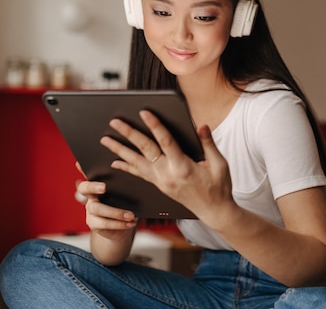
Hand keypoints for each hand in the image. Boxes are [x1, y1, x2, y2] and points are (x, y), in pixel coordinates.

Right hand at [74, 162, 136, 240]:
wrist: (122, 226)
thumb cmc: (126, 203)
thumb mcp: (127, 191)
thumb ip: (126, 182)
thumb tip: (135, 171)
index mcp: (98, 184)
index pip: (88, 172)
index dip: (83, 169)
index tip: (81, 164)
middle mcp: (90, 195)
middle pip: (85, 189)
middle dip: (93, 186)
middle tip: (104, 187)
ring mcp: (90, 210)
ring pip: (97, 208)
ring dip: (116, 212)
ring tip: (131, 215)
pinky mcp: (93, 223)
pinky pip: (104, 223)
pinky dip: (119, 223)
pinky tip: (131, 222)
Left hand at [99, 110, 236, 226]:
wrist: (214, 211)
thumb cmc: (219, 187)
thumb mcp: (219, 164)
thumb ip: (208, 144)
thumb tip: (201, 126)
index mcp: (183, 167)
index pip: (165, 142)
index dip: (155, 126)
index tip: (144, 112)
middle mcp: (168, 175)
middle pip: (145, 150)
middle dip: (129, 134)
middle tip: (115, 122)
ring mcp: (161, 182)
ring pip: (136, 163)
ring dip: (120, 150)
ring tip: (105, 140)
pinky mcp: (159, 186)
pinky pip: (139, 175)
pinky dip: (126, 167)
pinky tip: (115, 162)